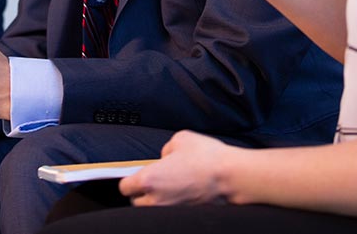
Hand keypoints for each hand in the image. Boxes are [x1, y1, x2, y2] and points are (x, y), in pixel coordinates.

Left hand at [119, 130, 240, 205]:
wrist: (231, 176)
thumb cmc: (206, 156)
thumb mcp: (179, 140)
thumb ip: (165, 150)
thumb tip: (165, 158)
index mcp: (149, 180)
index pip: (125, 188)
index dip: (130, 180)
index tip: (136, 177)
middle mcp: (156, 200)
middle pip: (136, 203)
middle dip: (142, 193)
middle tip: (154, 182)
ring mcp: (170, 211)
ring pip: (151, 211)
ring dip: (155, 202)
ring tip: (168, 190)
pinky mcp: (184, 216)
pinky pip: (169, 213)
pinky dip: (171, 207)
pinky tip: (181, 196)